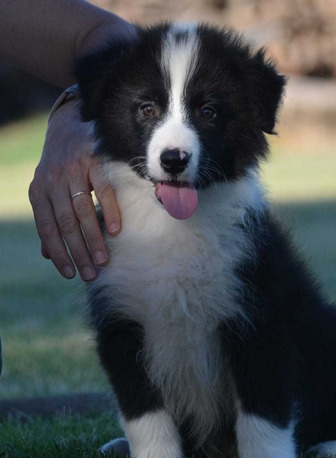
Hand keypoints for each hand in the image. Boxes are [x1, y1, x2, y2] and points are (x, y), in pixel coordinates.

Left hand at [29, 98, 120, 280]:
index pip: (47, 228)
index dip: (58, 252)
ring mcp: (73, 170)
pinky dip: (109, 211)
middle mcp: (52, 181)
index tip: (70, 273)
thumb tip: (46, 254)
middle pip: (65, 223)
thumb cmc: (60, 166)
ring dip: (93, 238)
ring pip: (82, 210)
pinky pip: (102, 190)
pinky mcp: (94, 161)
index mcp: (38, 192)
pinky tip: (115, 230)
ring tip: (103, 259)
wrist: (70, 125)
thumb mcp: (48, 191)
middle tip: (90, 273)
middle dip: (78, 251)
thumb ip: (49, 220)